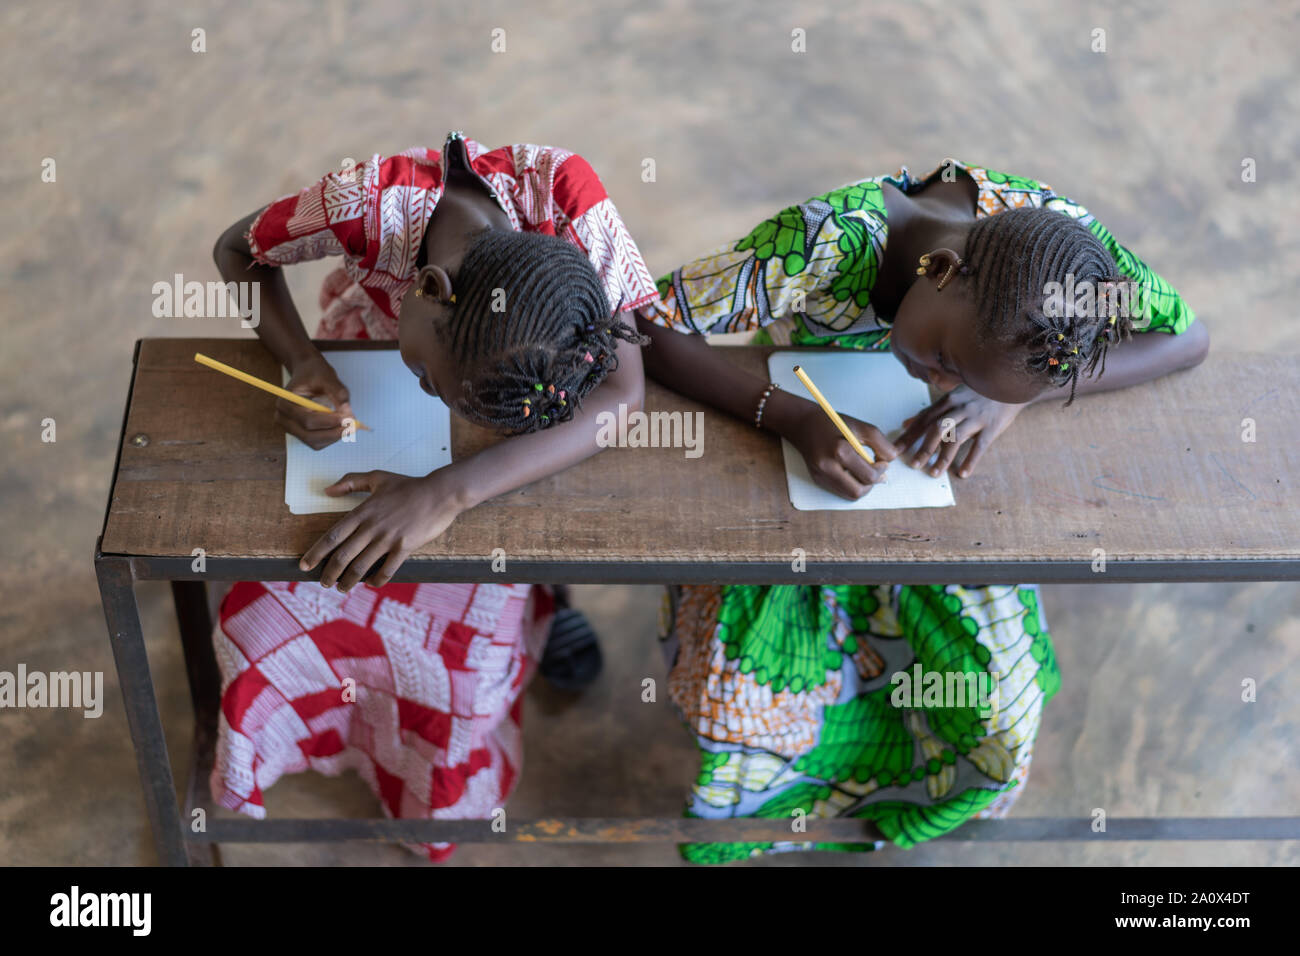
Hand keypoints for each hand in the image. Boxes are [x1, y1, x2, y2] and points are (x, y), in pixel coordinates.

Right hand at [277, 352, 355, 449]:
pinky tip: (342, 427)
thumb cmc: (314, 373)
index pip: (306, 420)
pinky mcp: (301, 433)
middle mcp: (283, 419)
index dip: (328, 421)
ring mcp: (291, 429)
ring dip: (334, 436)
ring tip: (350, 425)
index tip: (347, 418)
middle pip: (308, 435)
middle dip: (333, 433)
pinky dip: (331, 437)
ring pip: (314, 442)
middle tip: (353, 426)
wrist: (308, 373)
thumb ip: (338, 392)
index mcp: (284, 404)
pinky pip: (317, 443)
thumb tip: (347, 411)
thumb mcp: (327, 376)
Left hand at [300, 470, 464, 590]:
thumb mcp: (378, 477)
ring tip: (342, 588)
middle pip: (343, 556)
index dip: (316, 553)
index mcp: (363, 512)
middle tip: (323, 583)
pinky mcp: (405, 547)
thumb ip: (351, 482)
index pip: (332, 536)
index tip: (305, 565)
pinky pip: (387, 570)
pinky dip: (377, 580)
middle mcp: (372, 527)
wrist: (440, 493)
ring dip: (349, 581)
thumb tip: (327, 490)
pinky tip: (371, 585)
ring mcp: (388, 538)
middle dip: (329, 573)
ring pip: (361, 566)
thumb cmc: (409, 485)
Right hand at [786, 402, 897, 499]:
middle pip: (859, 491)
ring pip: (850, 495)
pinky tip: (852, 472)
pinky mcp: (818, 480)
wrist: (803, 424)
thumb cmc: (834, 423)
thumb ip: (881, 444)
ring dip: (863, 486)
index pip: (868, 475)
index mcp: (839, 451)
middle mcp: (827, 467)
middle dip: (872, 483)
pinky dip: (852, 484)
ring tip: (865, 471)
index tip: (882, 462)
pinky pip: (841, 491)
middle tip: (875, 470)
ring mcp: (821, 476)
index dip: (881, 470)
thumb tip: (891, 461)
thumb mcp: (862, 427)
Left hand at [895, 385, 1025, 477]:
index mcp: (948, 401)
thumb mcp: (953, 397)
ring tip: (934, 473)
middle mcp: (959, 408)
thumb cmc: (978, 393)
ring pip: (956, 438)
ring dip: (943, 457)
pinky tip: (963, 473)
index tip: (895, 450)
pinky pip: (980, 445)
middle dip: (924, 447)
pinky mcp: (992, 426)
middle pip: (937, 428)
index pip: (924, 419)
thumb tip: (906, 423)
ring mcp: (976, 417)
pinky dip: (971, 460)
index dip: (909, 435)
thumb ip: (930, 411)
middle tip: (913, 464)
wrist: (1011, 383)